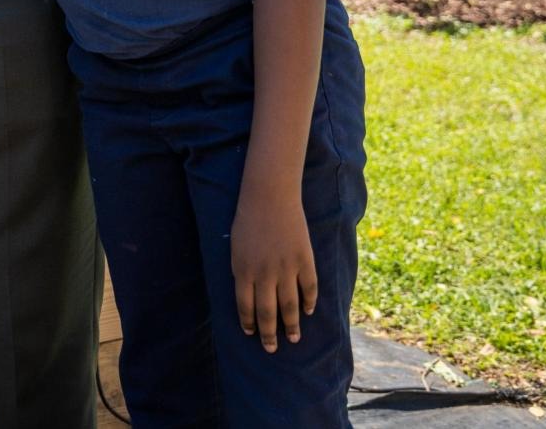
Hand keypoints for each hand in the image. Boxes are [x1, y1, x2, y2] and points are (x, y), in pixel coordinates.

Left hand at [230, 184, 316, 352]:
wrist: (269, 196)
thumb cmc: (248, 219)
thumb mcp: (235, 247)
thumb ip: (242, 272)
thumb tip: (249, 295)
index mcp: (243, 270)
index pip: (245, 306)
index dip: (249, 323)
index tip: (251, 334)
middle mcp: (264, 274)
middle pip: (268, 313)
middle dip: (269, 334)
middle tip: (271, 349)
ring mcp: (286, 269)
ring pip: (290, 306)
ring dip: (292, 326)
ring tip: (294, 338)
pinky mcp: (304, 261)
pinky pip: (309, 288)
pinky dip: (309, 302)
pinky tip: (308, 311)